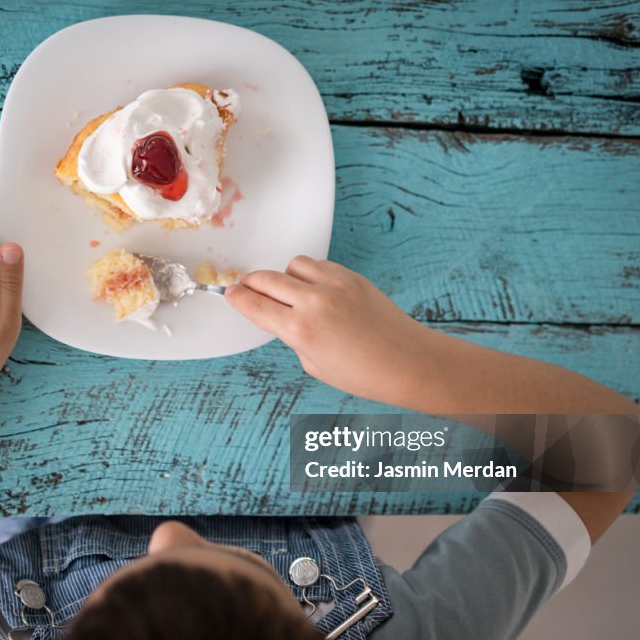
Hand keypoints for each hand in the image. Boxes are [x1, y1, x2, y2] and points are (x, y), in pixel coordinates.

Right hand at [226, 256, 436, 406]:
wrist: (409, 362)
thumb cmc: (365, 374)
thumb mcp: (314, 364)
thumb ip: (293, 337)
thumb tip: (282, 317)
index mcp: (301, 330)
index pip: (255, 305)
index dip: (237, 299)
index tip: (230, 295)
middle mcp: (315, 302)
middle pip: (266, 280)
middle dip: (251, 284)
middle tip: (246, 288)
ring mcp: (335, 285)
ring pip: (292, 266)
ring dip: (284, 277)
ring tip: (288, 293)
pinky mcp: (352, 277)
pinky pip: (318, 266)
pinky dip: (310, 275)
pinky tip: (314, 290)